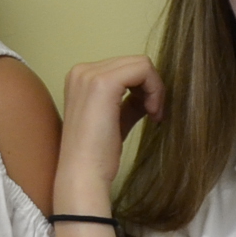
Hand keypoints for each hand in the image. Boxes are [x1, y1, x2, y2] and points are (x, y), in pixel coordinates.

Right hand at [56, 56, 162, 215]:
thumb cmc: (97, 155)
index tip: (149, 112)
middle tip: (155, 114)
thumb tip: (149, 93)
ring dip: (155, 88)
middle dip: (151, 86)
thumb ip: (129, 103)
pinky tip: (153, 112)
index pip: (123, 67)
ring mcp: (90, 75)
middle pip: (133, 62)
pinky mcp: (104, 83)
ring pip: (141, 63)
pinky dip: (155, 89)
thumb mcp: (116, 120)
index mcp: (80, 78)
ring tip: (153, 114)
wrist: (83, 175)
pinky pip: (143, 70)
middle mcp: (81, 71)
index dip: (143, 87)